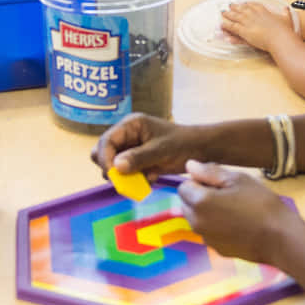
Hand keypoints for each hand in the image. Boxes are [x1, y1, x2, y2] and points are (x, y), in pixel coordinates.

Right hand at [92, 113, 206, 177]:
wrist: (201, 150)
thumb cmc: (183, 144)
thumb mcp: (161, 151)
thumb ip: (138, 158)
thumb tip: (115, 167)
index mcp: (131, 125)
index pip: (106, 141)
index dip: (105, 158)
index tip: (113, 175)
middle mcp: (127, 135)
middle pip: (103, 152)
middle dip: (111, 168)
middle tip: (123, 180)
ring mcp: (132, 148)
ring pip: (114, 165)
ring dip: (125, 176)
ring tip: (144, 177)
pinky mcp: (138, 161)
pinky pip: (127, 173)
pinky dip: (136, 179)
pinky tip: (152, 177)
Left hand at [177, 159, 297, 264]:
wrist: (280, 238)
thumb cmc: (261, 204)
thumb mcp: (237, 179)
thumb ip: (209, 171)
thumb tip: (189, 165)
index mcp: (200, 202)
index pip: (183, 186)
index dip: (199, 182)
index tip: (219, 183)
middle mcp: (197, 222)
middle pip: (187, 204)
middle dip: (200, 197)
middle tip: (228, 195)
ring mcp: (206, 238)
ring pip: (197, 219)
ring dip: (207, 212)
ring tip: (234, 210)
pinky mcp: (217, 250)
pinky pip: (210, 233)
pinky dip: (217, 227)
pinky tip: (238, 225)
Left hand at [220, 1, 295, 54]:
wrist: (280, 39)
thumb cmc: (284, 31)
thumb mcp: (286, 19)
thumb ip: (285, 13)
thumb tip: (286, 9)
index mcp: (263, 10)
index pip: (252, 4)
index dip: (247, 4)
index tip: (243, 3)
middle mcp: (253, 14)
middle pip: (241, 9)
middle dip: (234, 7)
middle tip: (229, 6)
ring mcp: (248, 22)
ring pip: (234, 17)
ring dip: (228, 15)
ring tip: (223, 13)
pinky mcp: (244, 31)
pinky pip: (232, 27)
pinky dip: (227, 26)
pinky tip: (222, 25)